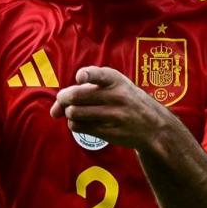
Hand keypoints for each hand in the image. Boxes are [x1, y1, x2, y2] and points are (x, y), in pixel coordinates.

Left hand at [49, 66, 167, 149]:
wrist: (153, 126)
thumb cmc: (126, 100)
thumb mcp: (116, 85)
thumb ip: (85, 89)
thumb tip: (53, 111)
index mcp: (116, 80)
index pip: (99, 74)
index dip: (85, 75)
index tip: (80, 78)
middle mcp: (116, 97)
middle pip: (75, 96)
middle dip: (62, 99)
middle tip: (63, 102)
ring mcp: (113, 116)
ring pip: (74, 113)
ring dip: (69, 113)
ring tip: (77, 112)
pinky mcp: (109, 132)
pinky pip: (79, 127)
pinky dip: (74, 124)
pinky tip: (83, 122)